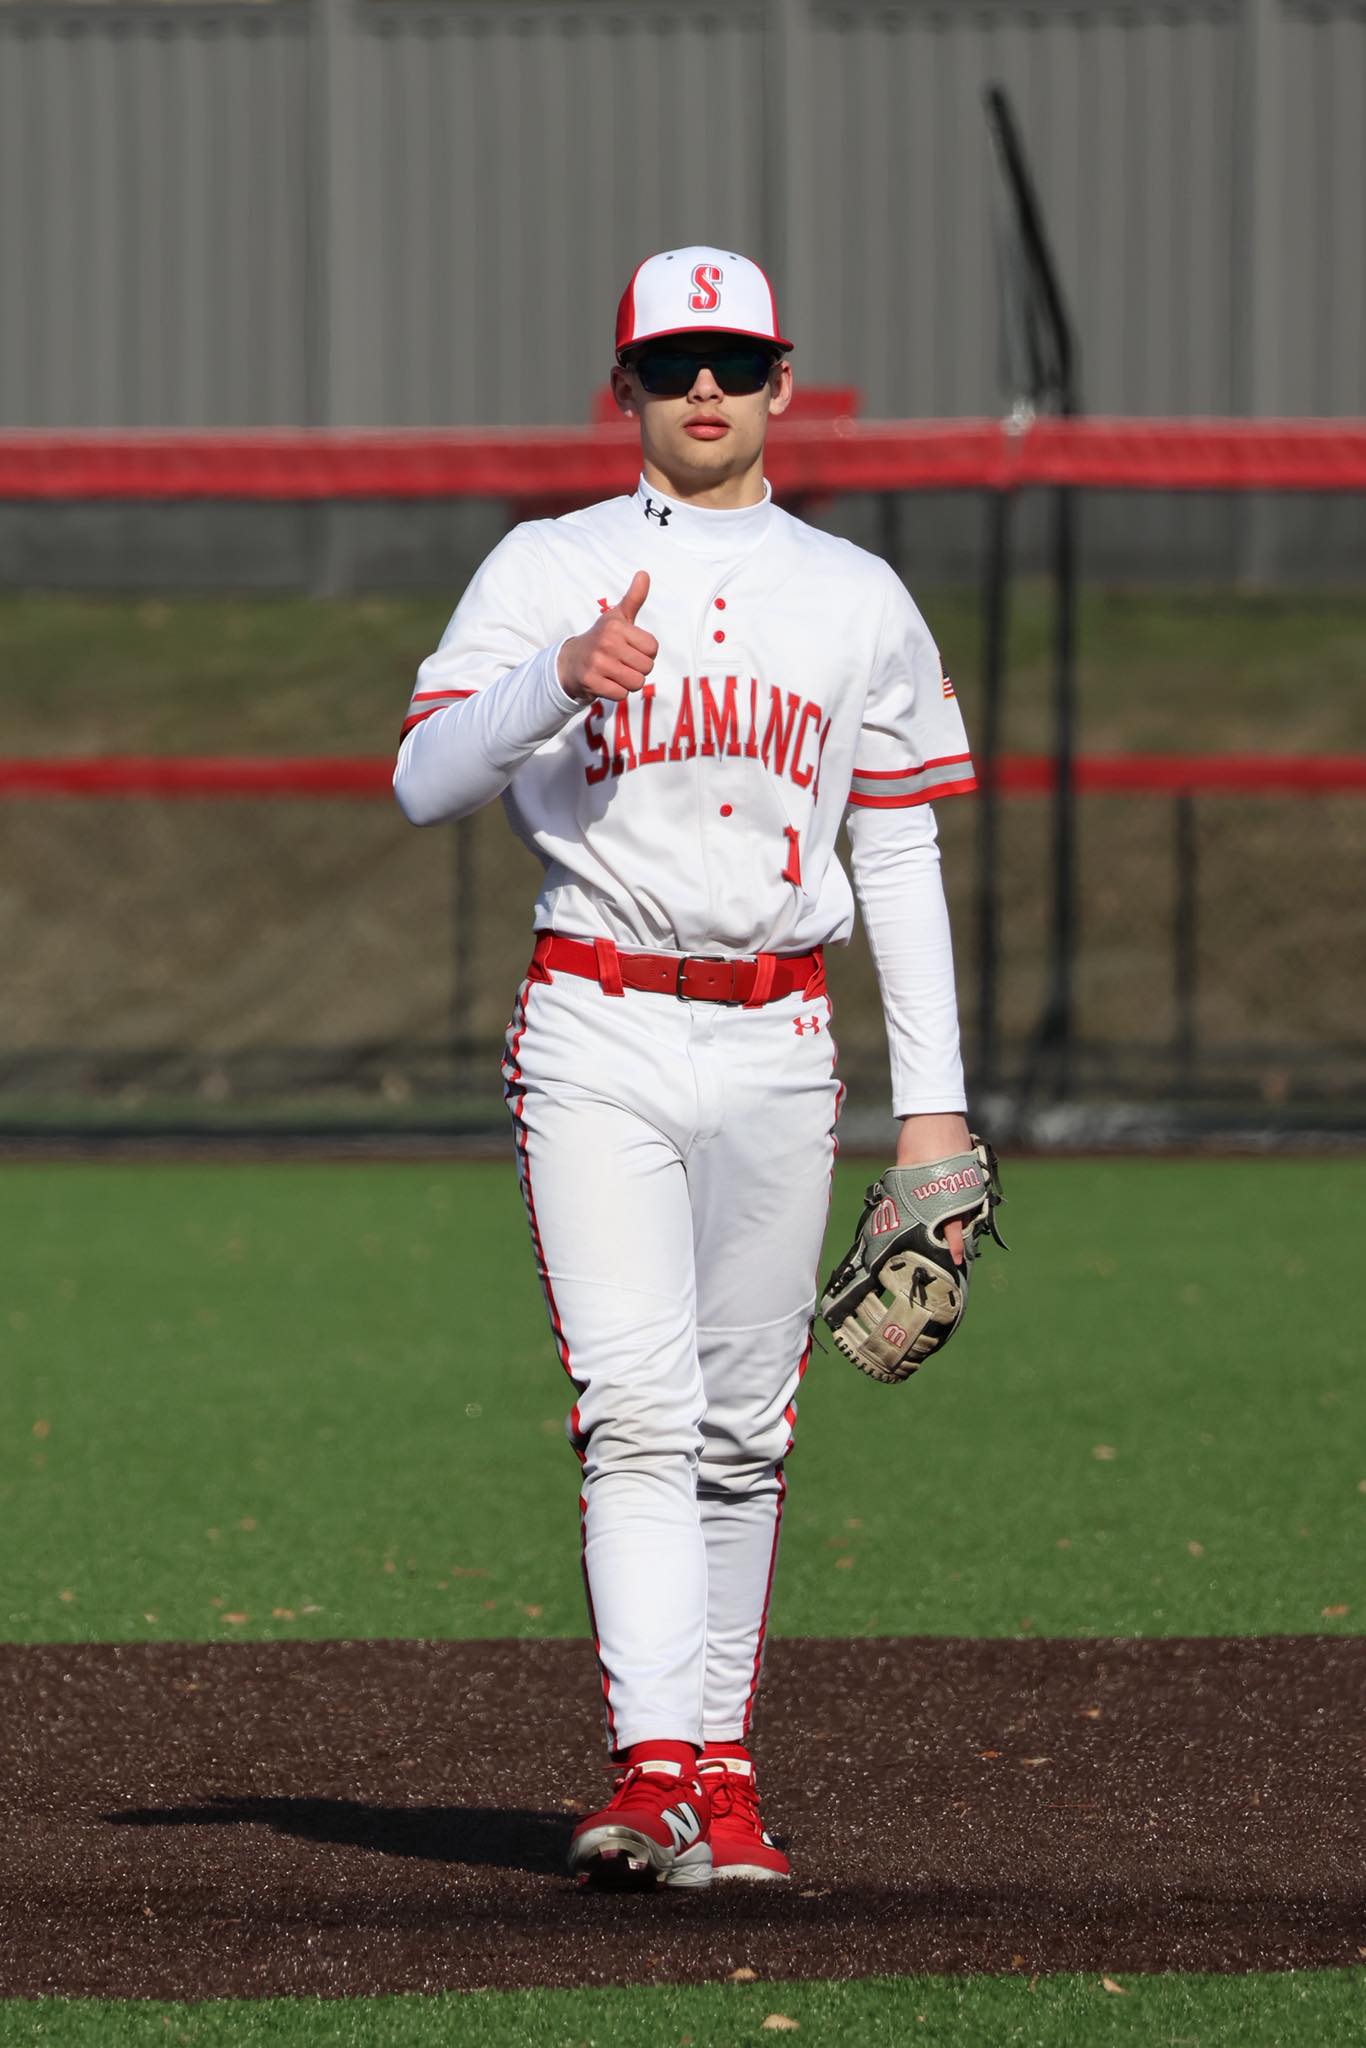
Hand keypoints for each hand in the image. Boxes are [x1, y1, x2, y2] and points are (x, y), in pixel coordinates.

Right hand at [557, 571, 656, 704]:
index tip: (631, 649)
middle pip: (647, 667)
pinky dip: (617, 692)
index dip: (646, 652)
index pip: (653, 648)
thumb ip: (634, 598)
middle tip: (622, 663)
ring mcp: (597, 663)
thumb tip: (644, 574)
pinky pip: (621, 695)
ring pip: (636, 683)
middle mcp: (607, 642)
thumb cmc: (601, 639)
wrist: (570, 662)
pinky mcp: (591, 682)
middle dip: (638, 669)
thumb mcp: (617, 617)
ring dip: (629, 682)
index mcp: (616, 626)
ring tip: (616, 673)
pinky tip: (606, 682)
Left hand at [896, 1111, 971, 1266]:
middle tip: (949, 1248)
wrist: (935, 1110)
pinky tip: (949, 1202)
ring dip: (958, 1216)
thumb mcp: (906, 1166)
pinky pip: (966, 1189)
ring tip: (948, 1230)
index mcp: (948, 1188)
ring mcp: (968, 1174)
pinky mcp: (968, 1165)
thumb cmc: (918, 1137)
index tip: (955, 1258)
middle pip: (963, 1217)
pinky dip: (960, 1199)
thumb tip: (897, 1207)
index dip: (954, 1243)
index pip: (953, 1223)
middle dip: (957, 1233)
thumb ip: (906, 1187)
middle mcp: (964, 1184)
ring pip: (966, 1203)